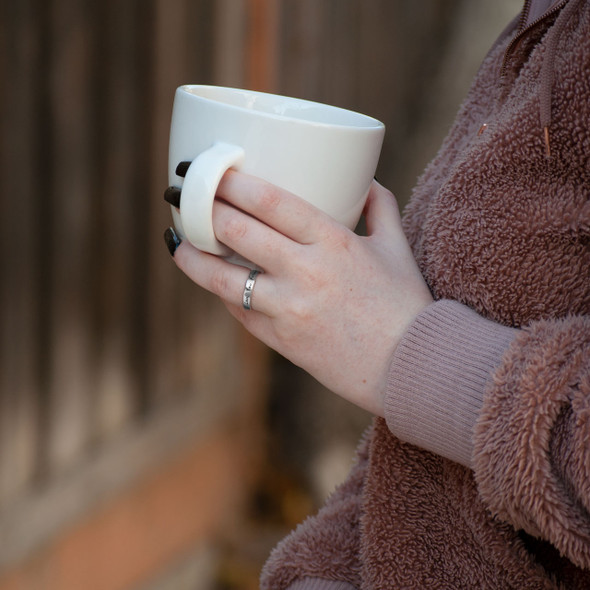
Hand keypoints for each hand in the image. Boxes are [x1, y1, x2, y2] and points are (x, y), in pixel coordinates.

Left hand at [169, 170, 432, 415]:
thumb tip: (365, 182)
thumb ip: (381, 207)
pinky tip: (212, 278)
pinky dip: (221, 292)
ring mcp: (288, 310)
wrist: (410, 369)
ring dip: (191, 255)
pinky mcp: (280, 341)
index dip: (230, 181)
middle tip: (181, 193)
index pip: (269, 201)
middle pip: (235, 232)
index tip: (208, 169)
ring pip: (221, 279)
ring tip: (176, 240)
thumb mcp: (398, 248)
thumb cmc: (406, 305)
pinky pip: (238, 311)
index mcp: (334, 242)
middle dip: (199, 207)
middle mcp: (305, 273)